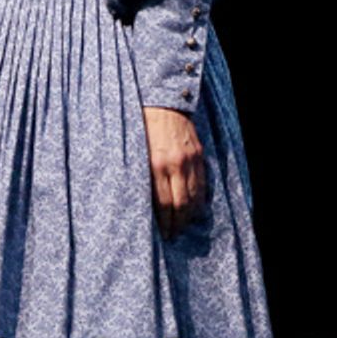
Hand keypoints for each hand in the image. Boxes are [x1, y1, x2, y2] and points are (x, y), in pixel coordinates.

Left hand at [143, 106, 204, 238]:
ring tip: (183, 227)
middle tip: (173, 236)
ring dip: (189, 216)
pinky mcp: (199, 155)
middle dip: (177, 224)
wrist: (162, 101)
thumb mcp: (134, 150)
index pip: (162, 203)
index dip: (163, 222)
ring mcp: (189, 160)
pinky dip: (199, 200)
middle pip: (180, 204)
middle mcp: (174, 164)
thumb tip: (141, 201)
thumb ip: (140, 175)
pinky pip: (202, 184)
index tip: (161, 233)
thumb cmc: (141, 126)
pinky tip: (194, 209)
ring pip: (194, 197)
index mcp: (155, 164)